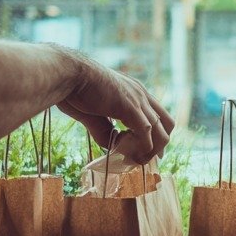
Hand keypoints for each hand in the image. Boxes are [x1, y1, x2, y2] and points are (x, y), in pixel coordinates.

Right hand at [53, 49, 174, 163]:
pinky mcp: (130, 108)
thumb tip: (113, 147)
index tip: (148, 151)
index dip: (157, 136)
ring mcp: (138, 100)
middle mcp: (141, 94)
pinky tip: (128, 155)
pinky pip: (146, 134)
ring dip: (151, 151)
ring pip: (161, 133)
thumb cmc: (75, 90)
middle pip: (168, 124)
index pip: (158, 115)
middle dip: (160, 146)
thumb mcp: (94, 114)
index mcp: (134, 92)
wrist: (67, 74)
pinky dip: (141, 148)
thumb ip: (105, 130)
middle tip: (144, 159)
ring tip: (135, 160)